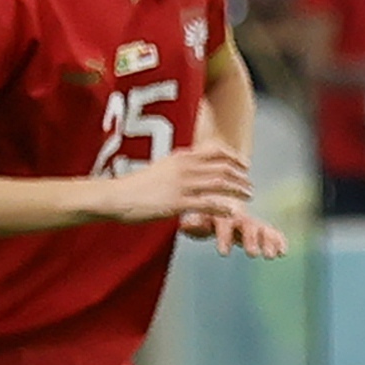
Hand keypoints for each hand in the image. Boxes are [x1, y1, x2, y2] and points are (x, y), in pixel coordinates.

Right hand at [108, 138, 252, 223]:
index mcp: (181, 157)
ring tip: (248, 197)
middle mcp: (184, 167)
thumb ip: (180, 166)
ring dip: (238, 190)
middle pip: (223, 168)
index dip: (234, 158)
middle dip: (240, 177)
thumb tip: (194, 166)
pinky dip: (224, 208)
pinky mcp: (178, 203)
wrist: (116, 196)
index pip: (216, 151)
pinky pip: (208, 204)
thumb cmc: (137, 185)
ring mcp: (182, 185)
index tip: (244, 166)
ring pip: (220, 184)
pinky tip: (232, 212)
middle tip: (249, 186)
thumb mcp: (162, 167)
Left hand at [182, 209, 287, 256]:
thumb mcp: (192, 219)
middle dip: (250, 240)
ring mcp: (250, 222)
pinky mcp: (259, 229)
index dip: (224, 238)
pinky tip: (284, 252)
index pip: (223, 224)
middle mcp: (237, 216)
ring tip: (271, 256)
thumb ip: (192, 224)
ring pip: (260, 230)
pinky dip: (278, 240)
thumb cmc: (200, 215)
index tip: (223, 253)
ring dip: (267, 242)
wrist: (216, 201)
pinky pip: (270, 233)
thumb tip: (186, 225)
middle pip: (246, 226)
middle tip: (253, 254)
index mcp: (220, 214)